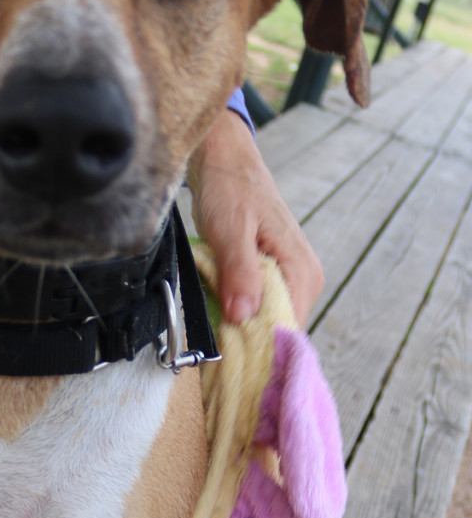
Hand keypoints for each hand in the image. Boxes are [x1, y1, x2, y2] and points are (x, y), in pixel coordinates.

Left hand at [187, 109, 323, 326]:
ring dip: (239, 325)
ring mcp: (289, 278)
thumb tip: (243, 316)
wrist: (224, 162)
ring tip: (213, 322)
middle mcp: (304, 279)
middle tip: (213, 341)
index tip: (229, 355)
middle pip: (277, 329)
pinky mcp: (272, 275)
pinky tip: (218, 307)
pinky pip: (257, 305)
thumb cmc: (229, 189)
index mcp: (301, 271)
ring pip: (265, 319)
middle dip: (247, 338)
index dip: (259, 346)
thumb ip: (239, 272)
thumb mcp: (229, 230)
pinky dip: (236, 310)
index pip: (288, 330)